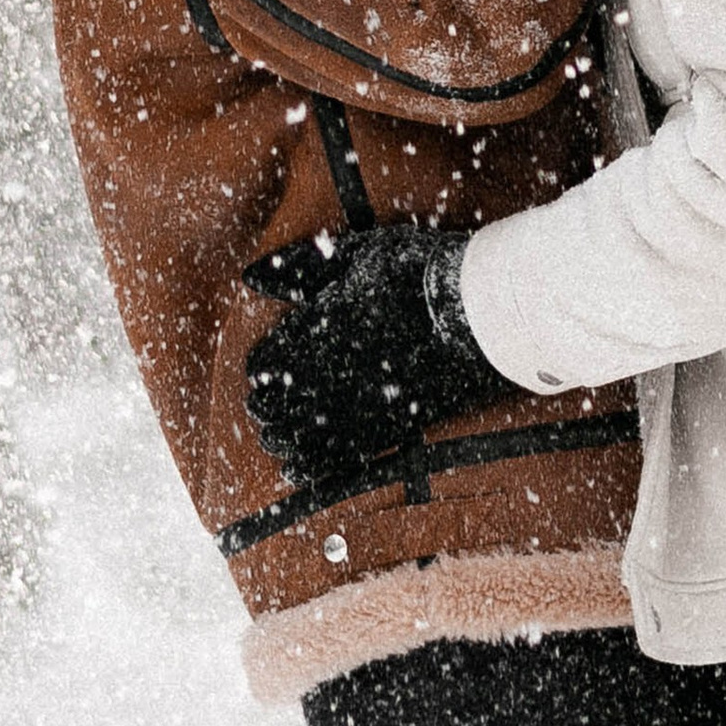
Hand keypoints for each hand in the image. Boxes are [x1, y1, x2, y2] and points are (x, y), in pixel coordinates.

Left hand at [242, 221, 505, 494]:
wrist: (475, 311)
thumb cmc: (415, 274)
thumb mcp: (355, 253)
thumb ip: (298, 266)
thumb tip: (249, 276)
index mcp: (312, 330)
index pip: (262, 363)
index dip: (260, 371)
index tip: (266, 373)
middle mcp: (324, 373)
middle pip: (272, 407)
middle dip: (266, 409)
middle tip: (270, 411)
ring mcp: (355, 404)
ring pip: (297, 438)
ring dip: (282, 441)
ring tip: (279, 442)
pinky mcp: (386, 428)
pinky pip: (335, 460)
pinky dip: (311, 469)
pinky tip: (299, 472)